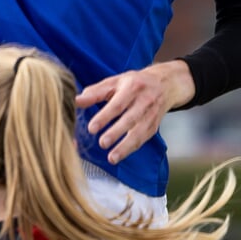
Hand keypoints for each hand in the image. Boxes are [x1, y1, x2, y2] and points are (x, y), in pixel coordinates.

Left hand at [76, 61, 194, 164]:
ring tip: (111, 157)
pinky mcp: (154, 127)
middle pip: (130, 119)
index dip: (105, 116)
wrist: (164, 84)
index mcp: (132, 87)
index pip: (117, 104)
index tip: (92, 127)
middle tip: (102, 143)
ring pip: (139, 133)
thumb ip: (95, 92)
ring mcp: (151, 115)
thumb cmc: (135, 82)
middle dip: (116, 132)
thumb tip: (76, 101)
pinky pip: (143, 139)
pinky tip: (120, 155)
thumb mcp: (115, 82)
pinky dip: (131, 149)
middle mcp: (144, 101)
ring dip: (125, 146)